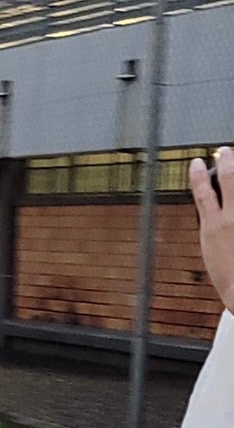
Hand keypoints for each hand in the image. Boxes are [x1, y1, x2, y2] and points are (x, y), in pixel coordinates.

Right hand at [191, 147, 233, 314]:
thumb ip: (215, 228)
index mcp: (212, 227)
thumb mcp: (212, 250)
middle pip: (228, 180)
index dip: (197, 175)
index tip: (196, 163)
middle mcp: (230, 219)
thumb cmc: (229, 276)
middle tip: (225, 152)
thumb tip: (214, 215)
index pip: (201, 192)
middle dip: (226, 162)